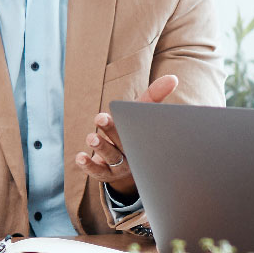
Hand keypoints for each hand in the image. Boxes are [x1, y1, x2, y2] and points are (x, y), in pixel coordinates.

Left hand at [74, 74, 178, 196]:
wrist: (134, 164)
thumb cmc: (137, 130)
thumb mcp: (143, 113)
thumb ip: (155, 94)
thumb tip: (173, 78)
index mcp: (144, 138)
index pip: (139, 130)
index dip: (128, 120)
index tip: (118, 110)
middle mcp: (133, 153)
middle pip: (123, 142)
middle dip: (112, 130)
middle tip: (100, 118)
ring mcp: (120, 166)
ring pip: (111, 157)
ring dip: (100, 147)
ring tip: (90, 137)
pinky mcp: (107, 174)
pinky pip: (98, 172)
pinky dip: (88, 165)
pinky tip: (80, 157)